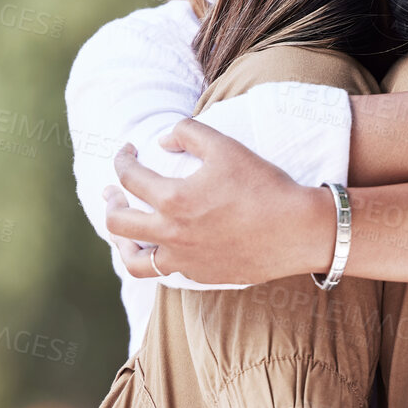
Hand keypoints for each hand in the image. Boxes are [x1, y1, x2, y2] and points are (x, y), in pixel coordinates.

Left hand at [103, 118, 332, 284]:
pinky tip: (163, 244)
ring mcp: (185, 259)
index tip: (128, 152)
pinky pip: (166, 270)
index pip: (129, 177)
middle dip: (110, 203)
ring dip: (122, 244)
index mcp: (174, 199)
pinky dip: (157, 255)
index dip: (122, 159)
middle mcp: (172, 233)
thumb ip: (187, 133)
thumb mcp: (226, 146)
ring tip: (122, 232)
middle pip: (118, 223)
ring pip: (134, 261)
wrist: (297, 230)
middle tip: (112, 192)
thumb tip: (162, 141)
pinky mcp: (201, 275)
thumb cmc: (264, 185)